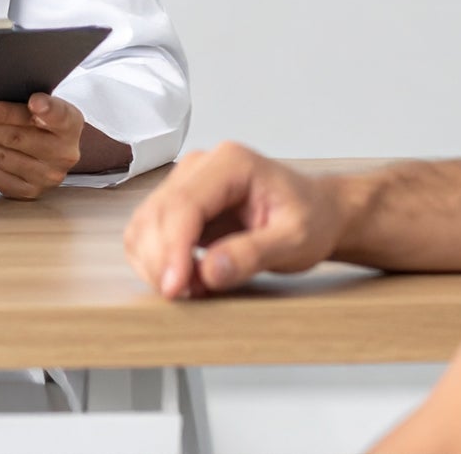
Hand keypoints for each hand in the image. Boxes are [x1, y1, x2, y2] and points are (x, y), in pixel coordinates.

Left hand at [0, 93, 83, 199]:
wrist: (53, 152)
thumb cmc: (40, 120)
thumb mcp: (42, 105)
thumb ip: (22, 101)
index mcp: (70, 123)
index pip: (59, 115)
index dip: (46, 109)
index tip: (34, 102)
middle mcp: (62, 153)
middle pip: (18, 137)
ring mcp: (46, 176)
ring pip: (0, 157)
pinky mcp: (27, 191)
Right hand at [124, 142, 346, 298]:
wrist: (316, 212)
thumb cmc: (310, 218)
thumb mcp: (295, 240)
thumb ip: (254, 254)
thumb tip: (210, 271)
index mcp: (230, 163)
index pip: (184, 204)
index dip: (172, 249)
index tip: (175, 288)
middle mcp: (199, 166)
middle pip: (156, 216)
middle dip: (162, 262)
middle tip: (188, 296)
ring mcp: (183, 184)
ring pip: (144, 226)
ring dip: (155, 264)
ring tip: (193, 288)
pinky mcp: (175, 206)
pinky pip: (146, 235)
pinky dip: (155, 263)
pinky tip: (187, 278)